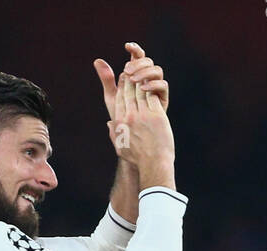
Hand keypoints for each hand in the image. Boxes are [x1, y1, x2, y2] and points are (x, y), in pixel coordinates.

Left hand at [94, 41, 167, 117]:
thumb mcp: (112, 96)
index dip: (134, 49)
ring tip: (133, 80)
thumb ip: (107, 79)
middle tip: (127, 70)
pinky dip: (153, 84)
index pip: (137, 57)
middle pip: (148, 61)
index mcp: (136, 75)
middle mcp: (147, 79)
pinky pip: (163, 85)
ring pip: (157, 70)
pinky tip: (142, 88)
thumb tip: (97, 60)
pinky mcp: (162, 99)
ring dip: (145, 72)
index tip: (127, 46)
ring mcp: (155, 88)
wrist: (132, 136)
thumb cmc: (122, 117)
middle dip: (138, 62)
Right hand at [107, 69, 174, 186]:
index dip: (121, 86)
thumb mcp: (121, 147)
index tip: (123, 78)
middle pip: (128, 92)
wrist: (153, 165)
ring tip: (142, 73)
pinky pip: (152, 97)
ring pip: (140, 92)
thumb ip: (114, 133)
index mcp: (119, 123)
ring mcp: (143, 115)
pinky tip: (152, 82)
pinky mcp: (156, 116)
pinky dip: (151, 88)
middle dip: (130, 79)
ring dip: (141, 81)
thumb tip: (109, 124)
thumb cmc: (138, 160)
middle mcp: (129, 117)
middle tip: (132, 70)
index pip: (119, 99)